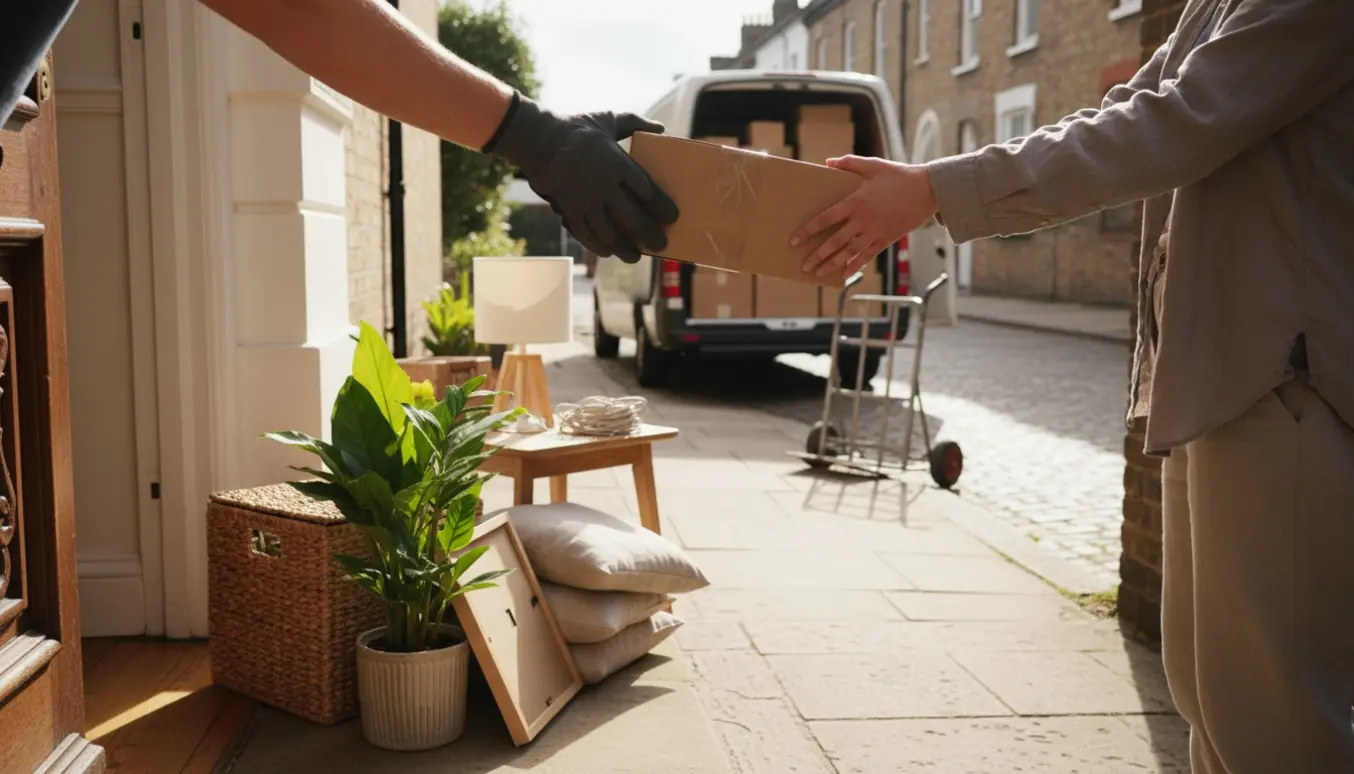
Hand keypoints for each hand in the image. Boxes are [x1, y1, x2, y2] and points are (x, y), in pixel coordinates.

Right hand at [485, 94, 678, 262]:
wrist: (539, 139)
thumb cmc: (576, 127)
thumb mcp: (608, 118)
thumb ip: (635, 123)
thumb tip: (661, 128)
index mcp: (618, 164)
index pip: (648, 192)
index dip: (663, 207)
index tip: (673, 218)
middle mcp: (605, 186)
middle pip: (633, 218)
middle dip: (649, 235)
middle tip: (660, 246)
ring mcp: (586, 200)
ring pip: (610, 233)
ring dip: (625, 248)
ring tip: (634, 257)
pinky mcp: (569, 209)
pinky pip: (586, 234)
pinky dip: (598, 246)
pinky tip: (607, 252)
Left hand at [791, 156, 937, 278]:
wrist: (928, 190)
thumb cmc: (899, 175)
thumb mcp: (873, 165)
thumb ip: (849, 163)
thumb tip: (827, 163)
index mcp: (856, 202)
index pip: (826, 219)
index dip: (809, 230)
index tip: (794, 241)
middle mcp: (863, 220)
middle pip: (835, 241)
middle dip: (818, 255)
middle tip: (804, 265)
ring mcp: (875, 231)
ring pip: (849, 252)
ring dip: (832, 264)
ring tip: (818, 274)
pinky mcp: (886, 239)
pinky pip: (867, 255)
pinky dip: (855, 266)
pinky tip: (844, 274)